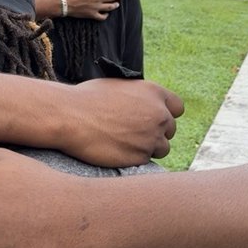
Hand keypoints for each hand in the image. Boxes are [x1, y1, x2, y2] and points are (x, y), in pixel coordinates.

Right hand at [58, 78, 182, 164]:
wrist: (70, 116)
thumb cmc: (87, 99)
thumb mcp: (118, 86)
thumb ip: (138, 96)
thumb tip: (143, 104)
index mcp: (154, 93)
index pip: (177, 107)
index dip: (166, 114)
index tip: (155, 119)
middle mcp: (158, 115)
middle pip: (170, 130)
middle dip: (156, 133)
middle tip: (134, 134)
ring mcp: (151, 137)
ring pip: (161, 149)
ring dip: (148, 148)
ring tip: (125, 144)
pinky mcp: (140, 157)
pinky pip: (145, 161)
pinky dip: (134, 158)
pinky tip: (117, 151)